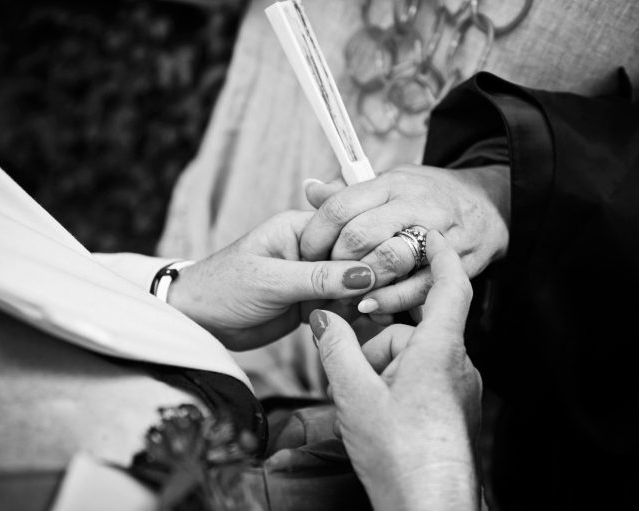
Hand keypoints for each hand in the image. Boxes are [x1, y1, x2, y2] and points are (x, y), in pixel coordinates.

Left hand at [168, 211, 375, 350]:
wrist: (199, 321)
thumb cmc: (223, 289)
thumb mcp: (272, 281)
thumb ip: (319, 278)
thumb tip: (366, 273)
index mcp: (299, 227)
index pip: (347, 231)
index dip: (367, 252)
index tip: (381, 277)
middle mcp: (310, 248)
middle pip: (356, 258)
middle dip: (369, 280)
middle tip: (378, 302)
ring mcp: (312, 276)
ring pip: (352, 285)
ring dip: (362, 300)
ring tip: (374, 316)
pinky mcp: (311, 301)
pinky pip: (341, 305)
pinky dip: (351, 315)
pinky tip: (364, 324)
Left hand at [301, 163, 508, 314]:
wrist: (491, 206)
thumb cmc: (428, 197)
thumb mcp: (389, 184)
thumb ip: (347, 192)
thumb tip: (309, 188)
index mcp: (391, 183)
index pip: (339, 207)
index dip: (315, 235)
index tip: (306, 253)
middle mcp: (414, 203)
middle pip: (358, 235)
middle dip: (334, 262)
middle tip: (324, 276)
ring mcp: (438, 233)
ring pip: (387, 260)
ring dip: (358, 284)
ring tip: (342, 294)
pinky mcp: (456, 262)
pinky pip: (417, 287)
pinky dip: (388, 301)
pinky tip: (369, 306)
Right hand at [309, 231, 481, 510]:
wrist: (428, 506)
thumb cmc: (400, 454)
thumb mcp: (355, 395)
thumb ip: (336, 347)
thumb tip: (323, 317)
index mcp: (439, 351)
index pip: (451, 285)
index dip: (440, 253)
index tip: (425, 231)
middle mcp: (455, 364)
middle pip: (413, 327)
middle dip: (378, 337)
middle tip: (350, 360)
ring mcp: (455, 387)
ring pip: (411, 355)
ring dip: (380, 366)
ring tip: (358, 399)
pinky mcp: (450, 406)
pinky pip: (419, 376)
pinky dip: (392, 381)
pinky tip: (373, 408)